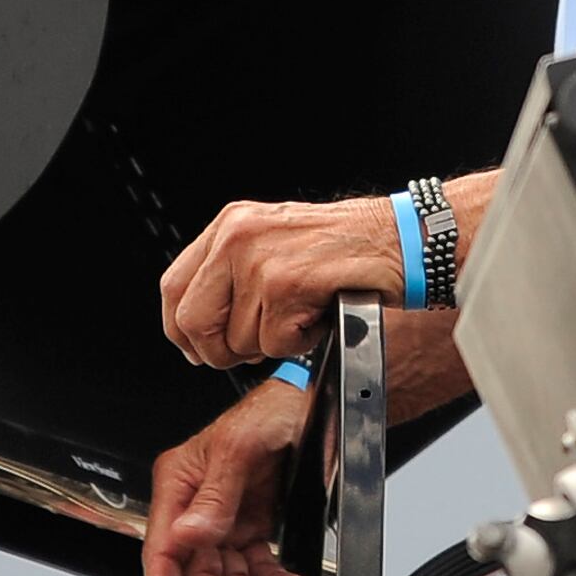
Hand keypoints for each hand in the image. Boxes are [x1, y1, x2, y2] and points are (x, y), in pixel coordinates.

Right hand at [142, 377, 314, 575]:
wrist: (315, 403)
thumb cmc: (271, 410)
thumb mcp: (239, 446)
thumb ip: (215, 496)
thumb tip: (190, 535)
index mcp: (179, 485)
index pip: (162, 550)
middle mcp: (196, 507)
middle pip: (199, 573)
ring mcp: (224, 519)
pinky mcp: (252, 525)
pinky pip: (257, 565)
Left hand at [159, 196, 400, 368]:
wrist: (402, 239)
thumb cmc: (349, 246)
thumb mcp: (277, 243)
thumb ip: (235, 273)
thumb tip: (203, 326)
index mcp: (231, 224)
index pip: (173, 288)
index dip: (180, 331)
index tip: (196, 348)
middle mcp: (238, 235)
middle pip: (193, 320)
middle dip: (219, 351)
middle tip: (251, 349)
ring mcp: (261, 259)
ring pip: (237, 339)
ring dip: (272, 344)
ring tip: (302, 316)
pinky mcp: (288, 284)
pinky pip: (275, 343)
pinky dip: (299, 344)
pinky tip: (318, 317)